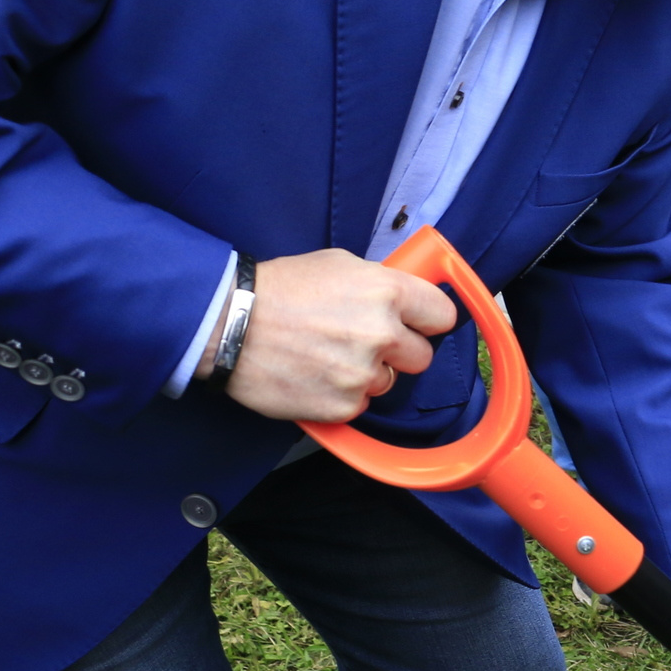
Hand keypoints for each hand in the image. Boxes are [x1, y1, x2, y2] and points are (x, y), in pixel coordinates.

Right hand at [209, 249, 456, 421]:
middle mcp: (381, 333)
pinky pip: (359, 405)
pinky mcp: (342, 406)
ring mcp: (362, 373)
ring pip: (388, 382)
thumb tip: (407, 298)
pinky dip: (341, 395)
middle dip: (398, 351)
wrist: (228, 324)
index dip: (428, 320)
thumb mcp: (338, 264)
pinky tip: (314, 375)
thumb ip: (380, 283)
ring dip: (366, 374)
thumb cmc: (280, 289)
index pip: (443, 316)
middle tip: (364, 342)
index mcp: (387, 292)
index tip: (417, 324)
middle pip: (421, 356)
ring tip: (327, 356)